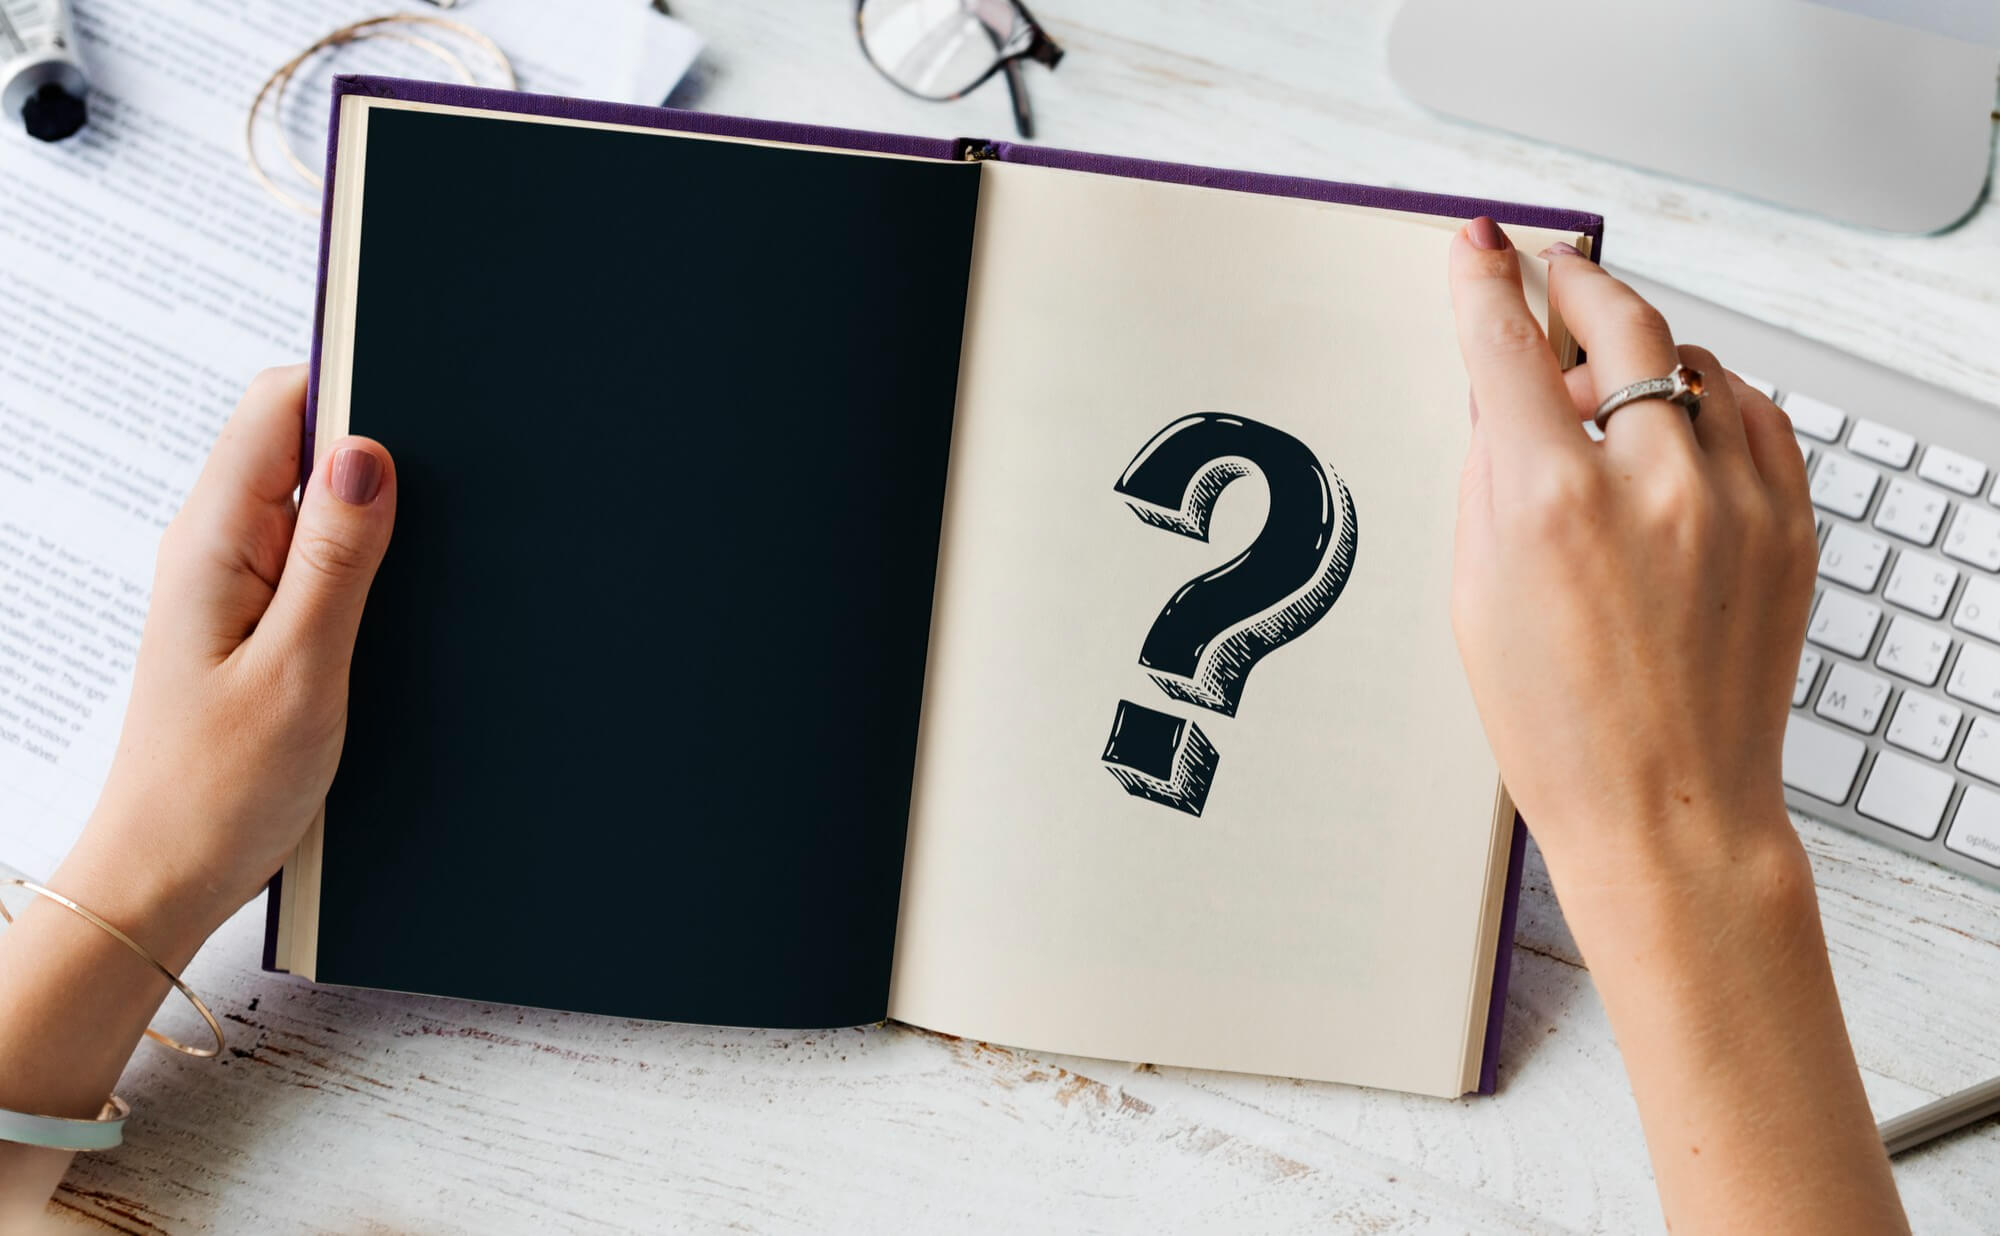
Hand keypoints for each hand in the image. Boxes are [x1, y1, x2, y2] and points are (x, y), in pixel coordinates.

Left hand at [55, 366, 395, 965]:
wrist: (164, 879)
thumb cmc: (216, 793)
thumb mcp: (299, 672)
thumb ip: (336, 558)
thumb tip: (369, 453)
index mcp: (214, 539)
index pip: (279, 402)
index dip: (354, 383)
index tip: (427, 398)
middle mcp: (217, 545)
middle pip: (302, 439)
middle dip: (380, 446)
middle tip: (449, 488)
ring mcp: (233, 579)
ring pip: (315, 498)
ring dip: (374, 511)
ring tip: (427, 554)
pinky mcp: (255, 617)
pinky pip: (314, 554)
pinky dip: (362, 560)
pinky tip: (398, 600)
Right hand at [1447, 221, 1816, 895]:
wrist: (1670, 808)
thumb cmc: (1562, 726)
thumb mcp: (1478, 592)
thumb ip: (1490, 476)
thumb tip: (1504, 393)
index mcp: (1550, 506)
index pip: (1509, 344)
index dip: (1486, 280)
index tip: (1480, 245)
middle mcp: (1654, 487)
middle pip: (1619, 322)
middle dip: (1575, 281)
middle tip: (1551, 269)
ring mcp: (1737, 503)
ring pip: (1695, 363)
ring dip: (1646, 354)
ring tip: (1611, 383)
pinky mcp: (1792, 526)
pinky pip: (1755, 415)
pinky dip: (1713, 401)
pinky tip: (1682, 423)